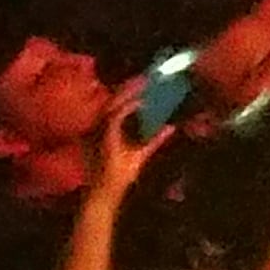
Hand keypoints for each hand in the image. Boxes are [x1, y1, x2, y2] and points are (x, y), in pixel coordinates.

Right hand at [90, 76, 175, 201]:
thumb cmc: (119, 175)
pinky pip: (114, 119)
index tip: (144, 80)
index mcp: (105, 131)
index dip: (128, 92)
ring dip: (128, 94)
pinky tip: (140, 102)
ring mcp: (98, 134)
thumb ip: (155, 139)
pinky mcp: (103, 140)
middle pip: (113, 102)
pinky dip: (127, 109)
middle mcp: (99, 129)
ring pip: (112, 106)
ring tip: (144, 83)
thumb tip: (170, 127)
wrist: (106, 193)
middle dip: (129, 88)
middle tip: (146, 76)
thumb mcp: (141, 153)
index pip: (116, 106)